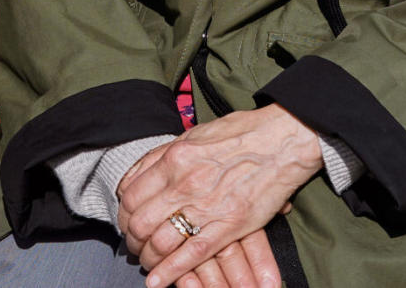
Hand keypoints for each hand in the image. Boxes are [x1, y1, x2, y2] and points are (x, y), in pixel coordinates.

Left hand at [117, 147, 280, 287]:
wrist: (281, 140)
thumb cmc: (241, 132)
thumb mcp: (195, 133)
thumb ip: (165, 154)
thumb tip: (139, 173)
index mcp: (175, 158)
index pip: (131, 195)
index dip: (124, 213)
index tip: (127, 219)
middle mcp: (185, 184)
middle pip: (140, 222)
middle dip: (133, 239)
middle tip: (135, 243)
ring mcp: (205, 207)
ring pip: (160, 243)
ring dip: (148, 257)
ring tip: (147, 260)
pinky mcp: (227, 226)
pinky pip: (190, 256)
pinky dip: (169, 273)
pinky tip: (157, 282)